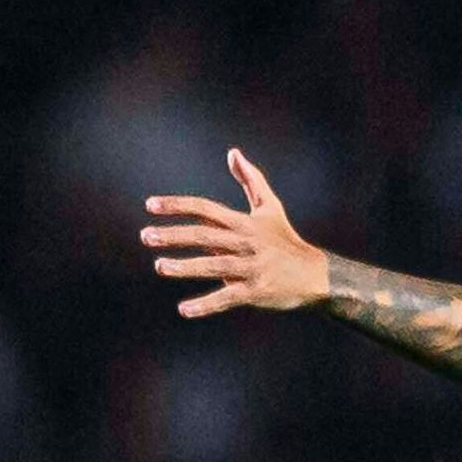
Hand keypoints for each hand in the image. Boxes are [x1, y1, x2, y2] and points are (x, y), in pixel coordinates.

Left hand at [140, 149, 330, 316]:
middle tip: (146, 236)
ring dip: (185, 266)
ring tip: (159, 266)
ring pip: (213, 265)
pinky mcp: (255, 292)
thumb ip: (251, 180)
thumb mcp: (270, 207)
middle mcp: (246, 243)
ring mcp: (250, 268)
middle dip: (174, 235)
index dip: (178, 206)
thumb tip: (232, 153)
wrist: (315, 275)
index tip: (150, 205)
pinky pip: (226, 298)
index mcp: (244, 223)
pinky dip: (205, 305)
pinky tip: (184, 309)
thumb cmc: (285, 239)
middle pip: (205, 236)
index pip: (206, 209)